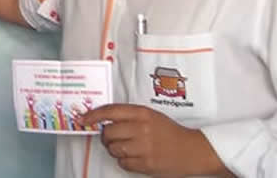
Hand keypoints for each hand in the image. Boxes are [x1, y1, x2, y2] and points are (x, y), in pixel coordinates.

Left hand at [79, 104, 226, 176]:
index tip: (83, 118)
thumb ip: (128, 115)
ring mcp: (144, 147)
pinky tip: (133, 156)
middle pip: (108, 132)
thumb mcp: (150, 116)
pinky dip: (123, 160)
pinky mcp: (146, 164)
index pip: (110, 111)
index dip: (93, 115)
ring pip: (113, 148)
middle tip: (110, 137)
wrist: (192, 150)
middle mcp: (141, 129)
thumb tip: (103, 119)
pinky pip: (123, 163)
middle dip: (105, 136)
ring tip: (124, 147)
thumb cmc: (169, 132)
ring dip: (114, 149)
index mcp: (142, 113)